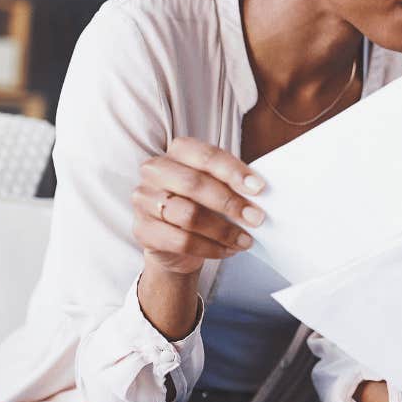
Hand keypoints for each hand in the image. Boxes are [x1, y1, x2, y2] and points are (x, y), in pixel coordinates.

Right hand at [131, 137, 265, 275]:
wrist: (175, 242)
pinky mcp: (143, 229)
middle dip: (230, 203)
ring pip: (188, 216)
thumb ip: (231, 184)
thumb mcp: (216, 187)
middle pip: (194, 184)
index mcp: (177, 151)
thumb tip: (259, 193)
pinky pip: (181, 241)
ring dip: (223, 230)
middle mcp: (155, 170)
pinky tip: (227, 250)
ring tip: (244, 240)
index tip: (259, 188)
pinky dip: (210, 248)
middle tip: (256, 218)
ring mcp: (144, 199)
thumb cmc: (201, 205)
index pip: (206, 156)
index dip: (233, 171)